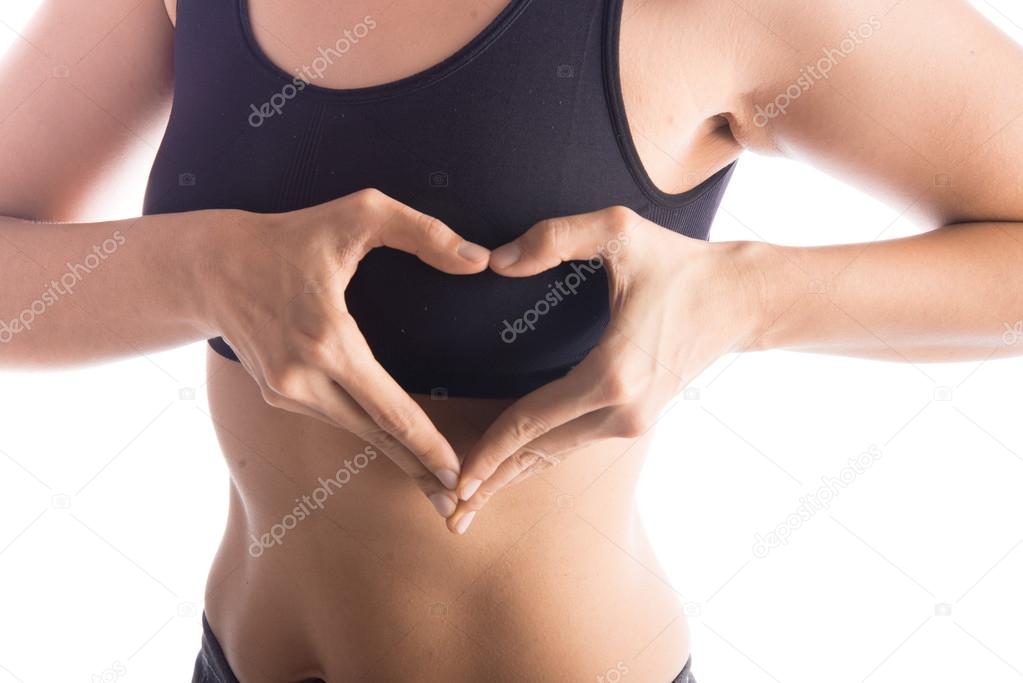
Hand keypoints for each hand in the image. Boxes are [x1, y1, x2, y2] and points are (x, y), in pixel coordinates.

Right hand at [206, 188, 489, 515]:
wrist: (213, 266)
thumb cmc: (292, 235)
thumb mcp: (360, 213)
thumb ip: (424, 233)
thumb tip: (479, 262)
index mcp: (327, 339)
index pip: (389, 407)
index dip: (426, 445)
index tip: (457, 476)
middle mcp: (302, 377)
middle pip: (374, 435)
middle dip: (417, 470)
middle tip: (455, 507)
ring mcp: (284, 392)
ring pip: (353, 429)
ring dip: (393, 454)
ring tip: (431, 483)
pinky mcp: (276, 395)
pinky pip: (333, 416)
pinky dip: (365, 432)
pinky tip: (393, 446)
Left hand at [447, 205, 764, 532]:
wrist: (739, 300)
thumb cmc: (679, 265)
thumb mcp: (619, 232)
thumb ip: (554, 238)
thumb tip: (497, 260)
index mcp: (612, 376)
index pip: (531, 421)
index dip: (488, 451)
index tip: (454, 481)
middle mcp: (622, 412)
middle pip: (539, 453)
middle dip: (493, 482)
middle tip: (451, 516)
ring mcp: (633, 422)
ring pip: (557, 453)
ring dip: (514, 474)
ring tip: (474, 502)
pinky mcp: (637, 419)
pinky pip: (575, 442)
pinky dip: (540, 457)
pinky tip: (515, 468)